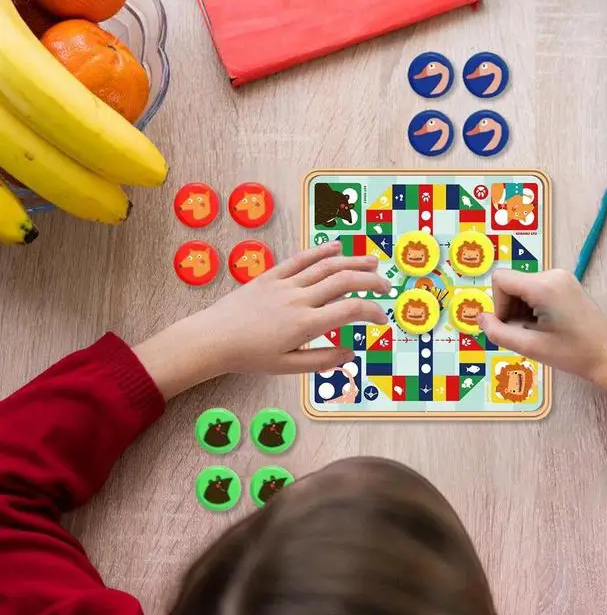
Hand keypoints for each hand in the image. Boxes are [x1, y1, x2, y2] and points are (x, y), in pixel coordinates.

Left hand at [134, 241, 389, 398]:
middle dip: (371, 280)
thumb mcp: (287, 367)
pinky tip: (336, 247)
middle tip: (386, 285)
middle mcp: (299, 300)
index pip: (350, 311)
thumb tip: (351, 354)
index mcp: (305, 325)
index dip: (373, 312)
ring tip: (372, 261)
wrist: (212, 339)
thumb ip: (322, 361)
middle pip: (344, 281)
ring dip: (352, 261)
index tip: (382, 319)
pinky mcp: (271, 276)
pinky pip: (300, 259)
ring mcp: (285, 284)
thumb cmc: (249, 357)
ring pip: (325, 266)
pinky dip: (320, 251)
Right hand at [478, 269, 606, 409]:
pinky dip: (531, 307)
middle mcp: (552, 274)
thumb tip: (479, 318)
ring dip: (521, 310)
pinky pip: (534, 289)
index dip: (498, 305)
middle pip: (510, 284)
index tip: (511, 326)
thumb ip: (498, 332)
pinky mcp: (564, 283)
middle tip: (526, 334)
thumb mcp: (530, 347)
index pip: (500, 280)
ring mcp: (560, 276)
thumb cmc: (572, 354)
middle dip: (510, 309)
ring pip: (520, 287)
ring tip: (538, 331)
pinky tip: (545, 324)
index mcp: (544, 286)